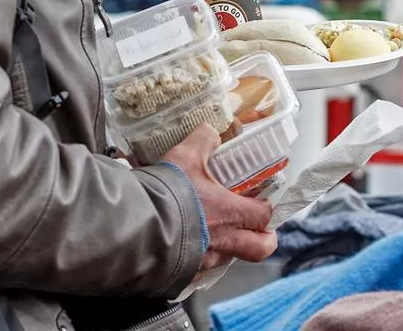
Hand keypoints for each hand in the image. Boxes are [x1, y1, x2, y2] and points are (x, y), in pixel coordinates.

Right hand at [163, 125, 276, 270]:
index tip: (261, 202)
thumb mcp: (185, 157)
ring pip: (229, 258)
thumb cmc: (166, 192)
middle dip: (264, 240)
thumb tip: (210, 132)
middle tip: (258, 230)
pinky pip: (202, 266)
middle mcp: (223, 240)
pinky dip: (201, 256)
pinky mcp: (186, 270)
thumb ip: (202, 141)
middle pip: (259, 249)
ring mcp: (205, 259)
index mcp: (230, 212)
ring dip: (229, 246)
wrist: (137, 223)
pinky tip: (188, 243)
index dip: (265, 208)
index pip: (263, 215)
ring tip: (217, 232)